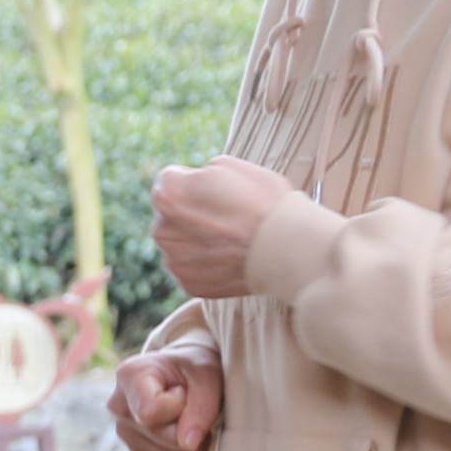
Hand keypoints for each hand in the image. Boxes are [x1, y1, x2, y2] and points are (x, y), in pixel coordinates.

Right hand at [112, 348, 225, 450]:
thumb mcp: (208, 374)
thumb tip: (189, 444)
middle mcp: (118, 404)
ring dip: (189, 444)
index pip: (150, 413)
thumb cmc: (196, 368)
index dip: (180, 408)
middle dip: (188, 428)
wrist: (188, 373)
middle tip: (196, 407)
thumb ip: (202, 406)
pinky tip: (186, 432)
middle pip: (159, 435)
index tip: (186, 390)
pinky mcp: (134, 447)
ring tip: (192, 419)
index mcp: (129, 375)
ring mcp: (123, 429)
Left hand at [151, 157, 293, 298]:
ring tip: (234, 239)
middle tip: (229, 216)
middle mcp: (162, 230)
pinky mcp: (189, 283)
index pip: (170, 180)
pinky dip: (210, 264)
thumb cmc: (265, 203)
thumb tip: (192, 182)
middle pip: (173, 215)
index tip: (218, 189)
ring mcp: (175, 260)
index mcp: (168, 195)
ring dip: (200, 240)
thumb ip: (199, 173)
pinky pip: (195, 268)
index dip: (197, 181)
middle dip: (194, 212)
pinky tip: (233, 258)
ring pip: (182, 244)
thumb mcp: (231, 166)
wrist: (289, 248)